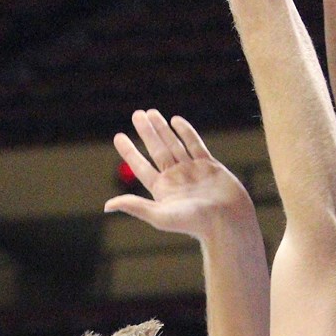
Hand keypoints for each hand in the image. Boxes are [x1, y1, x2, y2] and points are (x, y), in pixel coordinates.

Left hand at [105, 110, 253, 239]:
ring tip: (151, 112)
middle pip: (156, 150)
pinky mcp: (209, 165)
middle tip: (136, 114)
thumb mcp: (160, 216)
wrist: (228, 222)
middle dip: (146, 132)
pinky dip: (186, 132)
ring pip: (174, 144)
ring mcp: (193, 170)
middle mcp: (176, 178)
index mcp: (162, 190)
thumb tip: (107, 206)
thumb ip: (135, 207)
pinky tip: (175, 120)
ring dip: (163, 129)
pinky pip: (195, 145)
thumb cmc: (195, 223)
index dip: (129, 151)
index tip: (118, 136)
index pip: (140, 166)